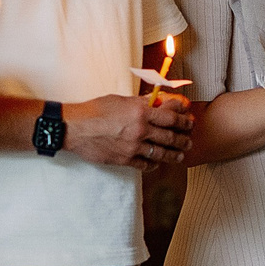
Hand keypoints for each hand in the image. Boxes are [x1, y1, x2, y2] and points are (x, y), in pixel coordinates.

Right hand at [66, 92, 194, 168]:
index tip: (188, 119)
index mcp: (140, 112)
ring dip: (174, 154)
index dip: (183, 118)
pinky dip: (154, 164)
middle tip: (189, 140)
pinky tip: (157, 163)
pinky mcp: (125, 160)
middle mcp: (140, 130)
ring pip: (162, 153)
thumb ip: (140, 103)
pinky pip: (146, 164)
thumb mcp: (120, 100)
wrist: (75, 128)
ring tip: (180, 155)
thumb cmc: (95, 111)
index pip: (170, 116)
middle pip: (170, 137)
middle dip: (183, 139)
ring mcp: (133, 147)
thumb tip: (156, 102)